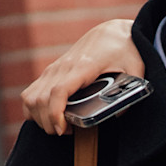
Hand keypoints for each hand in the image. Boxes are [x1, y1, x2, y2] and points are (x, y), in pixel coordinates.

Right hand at [21, 21, 141, 134]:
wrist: (111, 33)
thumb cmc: (125, 50)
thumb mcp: (135, 69)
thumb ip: (131, 92)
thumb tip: (119, 114)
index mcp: (83, 66)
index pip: (59, 91)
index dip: (55, 113)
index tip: (62, 130)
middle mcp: (63, 67)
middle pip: (40, 99)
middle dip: (49, 123)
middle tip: (66, 133)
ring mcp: (54, 69)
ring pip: (31, 98)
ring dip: (39, 118)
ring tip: (59, 126)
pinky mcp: (51, 72)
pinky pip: (30, 93)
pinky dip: (32, 109)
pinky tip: (46, 118)